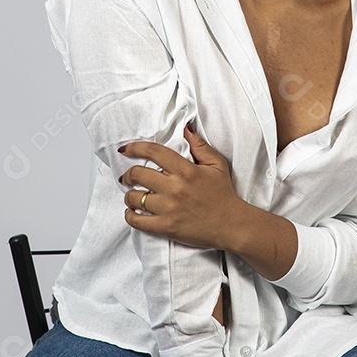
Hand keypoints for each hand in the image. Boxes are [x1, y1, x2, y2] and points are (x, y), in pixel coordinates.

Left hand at [118, 124, 244, 249]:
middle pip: (138, 174)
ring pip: (135, 198)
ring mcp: (169, 209)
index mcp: (186, 170)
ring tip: (131, 195)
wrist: (231, 225)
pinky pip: (138, 221)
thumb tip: (185, 128)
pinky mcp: (167, 227)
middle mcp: (175, 188)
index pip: (154, 152)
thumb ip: (199, 145)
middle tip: (128, 176)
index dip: (135, 148)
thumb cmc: (223, 194)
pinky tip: (132, 213)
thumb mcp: (216, 164)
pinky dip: (130, 216)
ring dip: (128, 196)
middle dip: (128, 174)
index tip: (125, 150)